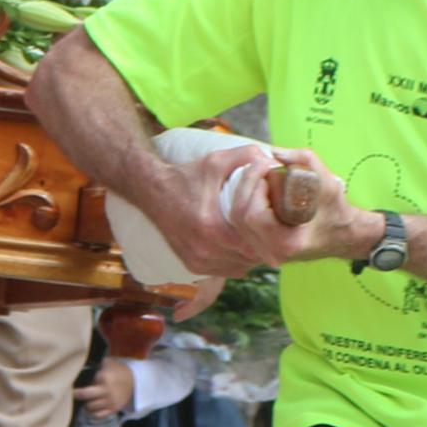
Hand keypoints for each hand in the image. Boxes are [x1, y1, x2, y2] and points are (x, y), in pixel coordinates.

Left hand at [74, 358, 136, 422]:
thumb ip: (94, 366)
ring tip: (82, 400)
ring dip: (85, 404)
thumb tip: (78, 367)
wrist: (133, 381)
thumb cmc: (116, 370)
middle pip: (85, 395)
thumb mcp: (107, 363)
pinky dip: (93, 412)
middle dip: (77, 394)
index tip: (69, 385)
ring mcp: (110, 401)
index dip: (76, 384)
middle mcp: (106, 390)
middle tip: (72, 394)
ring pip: (90, 407)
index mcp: (104, 377)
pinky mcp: (113, 409)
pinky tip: (90, 408)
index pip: (86, 382)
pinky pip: (99, 415)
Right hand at [141, 143, 279, 279]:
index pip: (255, 245)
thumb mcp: (216, 161)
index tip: (273, 224)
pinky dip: (235, 261)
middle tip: (270, 231)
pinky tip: (238, 246)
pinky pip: (225, 271)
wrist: (153, 191)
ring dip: (249, 256)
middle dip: (263, 246)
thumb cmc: (187, 176)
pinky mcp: (192, 265)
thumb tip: (274, 160)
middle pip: (249, 259)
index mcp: (212, 226)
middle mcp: (203, 249)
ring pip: (239, 268)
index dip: (269, 237)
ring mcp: (197, 260)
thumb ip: (246, 156)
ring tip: (255, 237)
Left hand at [249, 153, 376, 267]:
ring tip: (260, 179)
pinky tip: (257, 192)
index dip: (254, 187)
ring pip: (236, 223)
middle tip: (260, 170)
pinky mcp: (262, 250)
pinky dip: (244, 205)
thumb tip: (275, 152)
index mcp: (287, 241)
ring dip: (243, 195)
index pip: (253, 215)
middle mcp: (274, 252)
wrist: (343, 235)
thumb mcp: (327, 181)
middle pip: (239, 218)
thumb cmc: (336, 210)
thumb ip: (303, 160)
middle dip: (246, 186)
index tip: (266, 169)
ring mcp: (267, 254)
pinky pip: (242, 227)